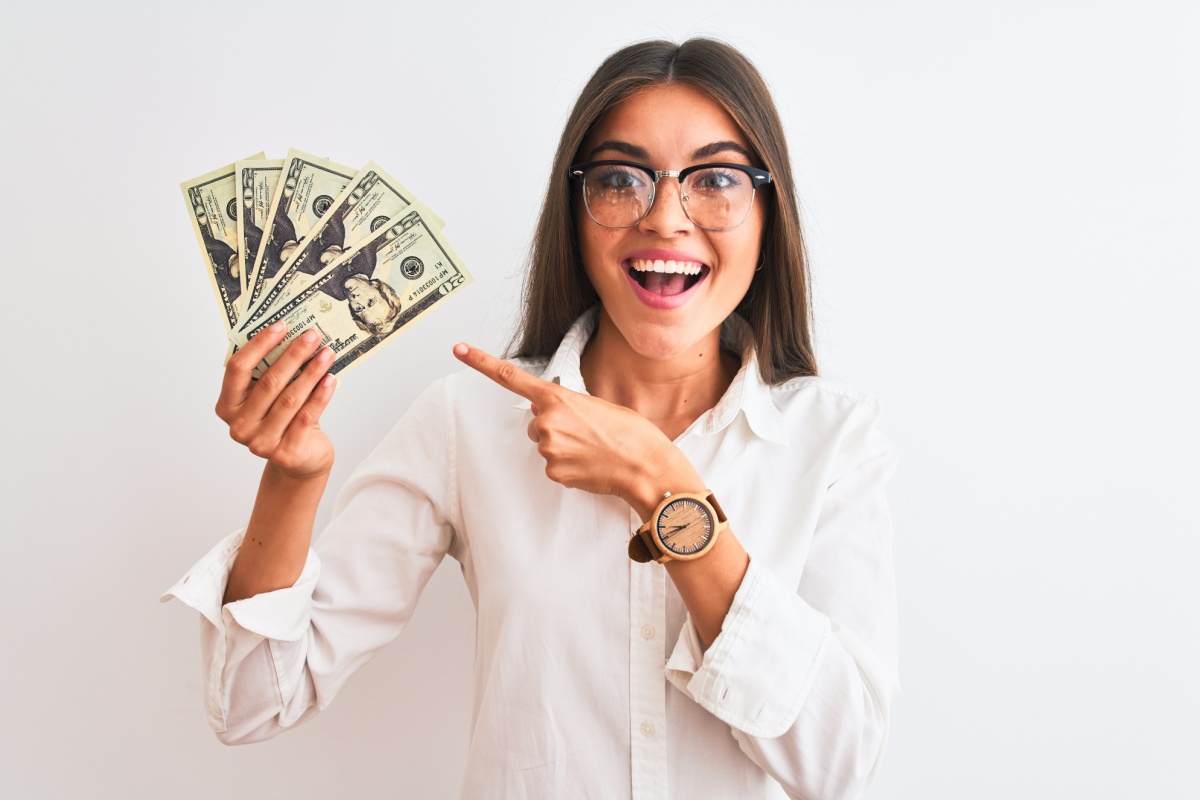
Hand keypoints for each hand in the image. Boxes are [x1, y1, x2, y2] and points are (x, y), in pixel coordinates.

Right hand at [216, 324, 337, 479]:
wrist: (300, 460)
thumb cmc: (283, 420)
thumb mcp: (269, 398)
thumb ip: (270, 374)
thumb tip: (294, 335)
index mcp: (227, 406)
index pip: (237, 369)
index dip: (259, 345)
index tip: (281, 325)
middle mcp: (240, 426)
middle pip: (268, 382)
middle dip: (293, 355)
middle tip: (312, 335)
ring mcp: (261, 443)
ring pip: (290, 399)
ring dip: (311, 372)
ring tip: (327, 353)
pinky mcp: (286, 453)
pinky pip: (306, 416)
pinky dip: (321, 395)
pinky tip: (331, 378)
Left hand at [453, 343, 700, 514]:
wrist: (645, 466)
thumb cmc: (630, 432)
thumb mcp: (598, 404)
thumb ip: (566, 404)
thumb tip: (544, 411)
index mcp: (558, 397)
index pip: (510, 376)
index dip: (481, 361)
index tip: (459, 349)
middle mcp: (547, 421)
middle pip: (536, 422)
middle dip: (556, 426)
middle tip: (588, 431)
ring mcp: (548, 448)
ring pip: (545, 444)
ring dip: (564, 446)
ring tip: (593, 447)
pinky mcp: (554, 472)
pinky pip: (553, 466)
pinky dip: (569, 466)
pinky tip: (590, 464)